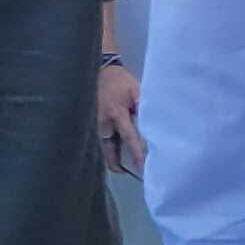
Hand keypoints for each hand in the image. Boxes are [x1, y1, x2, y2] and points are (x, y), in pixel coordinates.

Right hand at [98, 62, 144, 176]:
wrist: (99, 71)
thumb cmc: (120, 81)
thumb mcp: (136, 90)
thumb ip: (144, 106)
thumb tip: (154, 123)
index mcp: (116, 114)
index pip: (129, 138)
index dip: (136, 153)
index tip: (142, 166)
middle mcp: (103, 123)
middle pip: (110, 150)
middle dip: (117, 163)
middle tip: (128, 173)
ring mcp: (94, 124)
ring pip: (103, 147)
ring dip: (112, 157)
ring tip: (122, 169)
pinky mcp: (91, 124)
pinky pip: (99, 140)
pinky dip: (106, 148)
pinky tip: (113, 154)